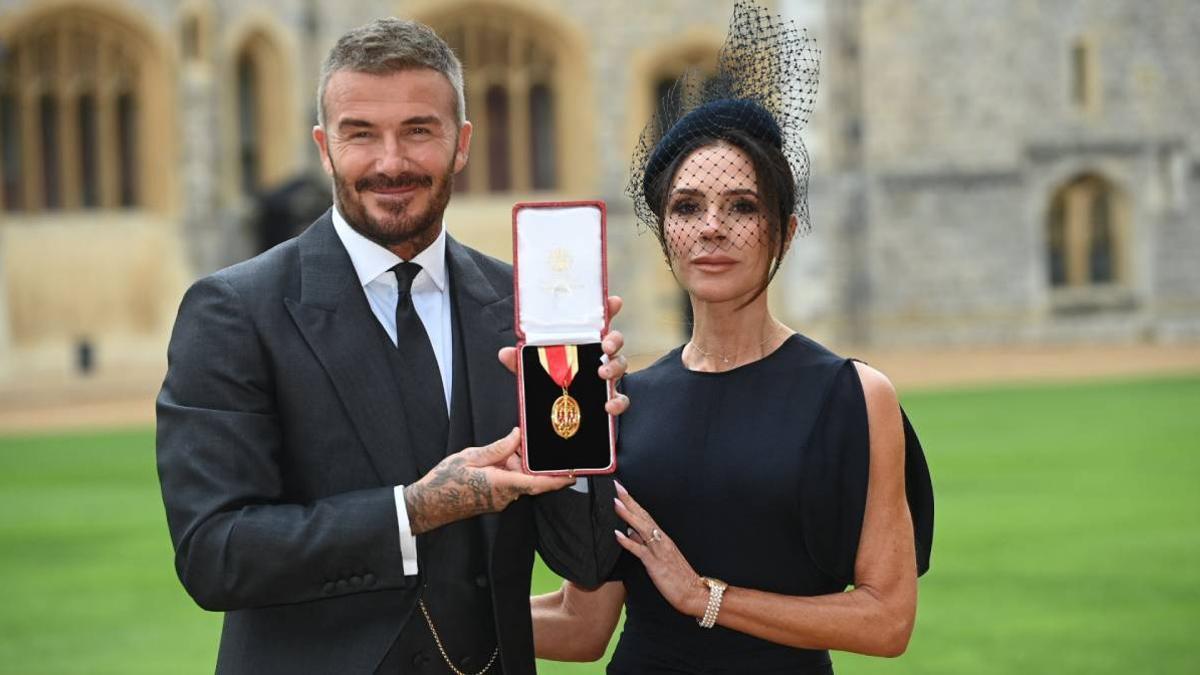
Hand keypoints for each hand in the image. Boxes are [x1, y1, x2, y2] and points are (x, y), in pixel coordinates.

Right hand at [404, 428, 575, 534]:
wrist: (428, 504)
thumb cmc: (445, 481)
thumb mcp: (470, 457)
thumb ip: (498, 448)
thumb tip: (517, 436)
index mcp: (501, 484)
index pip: (536, 483)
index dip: (557, 480)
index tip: (573, 474)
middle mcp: (504, 496)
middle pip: (529, 478)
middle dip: (529, 461)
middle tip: (521, 445)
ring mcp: (500, 501)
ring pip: (519, 480)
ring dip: (515, 465)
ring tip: (501, 451)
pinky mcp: (494, 501)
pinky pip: (510, 485)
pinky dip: (507, 471)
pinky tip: (495, 461)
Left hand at [498, 295, 630, 415]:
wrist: (559, 415)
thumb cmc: (551, 383)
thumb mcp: (534, 370)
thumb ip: (521, 361)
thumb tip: (505, 353)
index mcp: (582, 344)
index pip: (598, 322)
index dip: (608, 309)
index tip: (614, 301)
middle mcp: (598, 357)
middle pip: (614, 341)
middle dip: (614, 339)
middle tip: (605, 346)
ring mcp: (607, 377)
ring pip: (621, 365)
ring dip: (615, 367)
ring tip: (603, 374)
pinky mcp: (610, 398)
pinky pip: (621, 398)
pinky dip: (618, 401)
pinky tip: (609, 405)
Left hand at [612, 481, 707, 618]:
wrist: (694, 592)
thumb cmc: (679, 577)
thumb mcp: (661, 557)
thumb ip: (645, 543)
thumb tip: (629, 531)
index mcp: (663, 538)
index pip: (645, 516)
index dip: (633, 503)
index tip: (622, 490)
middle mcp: (661, 541)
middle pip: (643, 516)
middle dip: (630, 501)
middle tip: (617, 486)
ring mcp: (658, 551)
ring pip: (641, 529)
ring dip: (628, 515)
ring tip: (616, 503)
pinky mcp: (655, 564)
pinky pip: (639, 551)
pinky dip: (628, 542)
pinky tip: (618, 534)